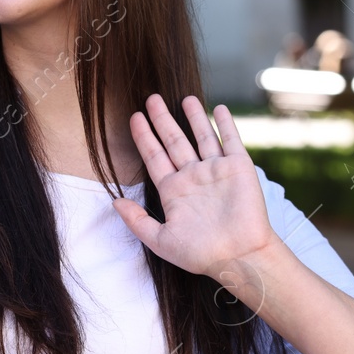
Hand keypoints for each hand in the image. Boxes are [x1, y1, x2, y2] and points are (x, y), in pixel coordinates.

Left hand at [111, 94, 280, 282]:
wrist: (239, 256)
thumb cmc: (201, 254)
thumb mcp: (160, 240)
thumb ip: (136, 220)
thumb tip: (114, 202)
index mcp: (174, 191)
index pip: (154, 156)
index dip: (144, 137)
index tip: (134, 117)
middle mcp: (193, 177)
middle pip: (174, 140)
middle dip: (162, 119)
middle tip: (151, 98)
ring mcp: (216, 170)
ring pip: (202, 136)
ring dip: (193, 117)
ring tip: (184, 98)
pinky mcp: (239, 168)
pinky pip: (230, 141)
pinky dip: (225, 124)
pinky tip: (218, 108)